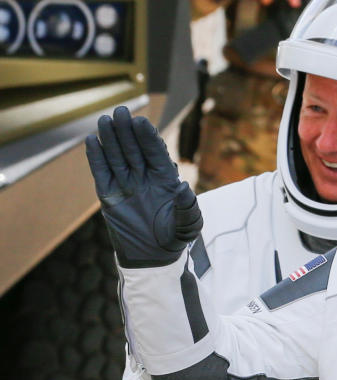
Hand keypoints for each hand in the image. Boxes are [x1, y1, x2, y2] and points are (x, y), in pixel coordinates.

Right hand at [85, 106, 202, 267]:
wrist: (153, 256)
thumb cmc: (175, 237)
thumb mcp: (188, 225)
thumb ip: (187, 208)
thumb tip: (184, 188)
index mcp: (165, 178)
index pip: (156, 152)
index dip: (149, 137)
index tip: (142, 122)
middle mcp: (145, 176)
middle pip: (135, 148)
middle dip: (128, 131)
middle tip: (122, 111)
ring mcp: (126, 183)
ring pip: (117, 156)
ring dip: (111, 138)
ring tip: (105, 120)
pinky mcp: (109, 194)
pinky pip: (102, 172)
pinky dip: (96, 158)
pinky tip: (92, 141)